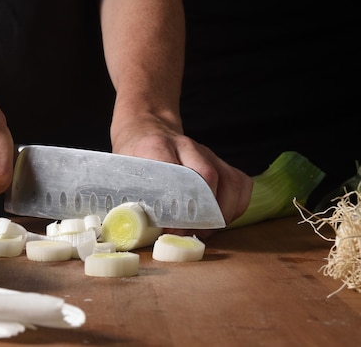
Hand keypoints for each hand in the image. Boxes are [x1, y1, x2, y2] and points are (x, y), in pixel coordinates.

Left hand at [111, 118, 252, 237]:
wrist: (145, 128)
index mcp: (155, 147)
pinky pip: (240, 182)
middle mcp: (185, 146)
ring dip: (223, 212)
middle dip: (203, 213)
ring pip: (229, 181)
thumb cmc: (132, 156)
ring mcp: (206, 152)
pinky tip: (221, 219)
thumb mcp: (121, 173)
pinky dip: (236, 205)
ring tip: (206, 230)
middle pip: (208, 178)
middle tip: (190, 233)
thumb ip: (130, 197)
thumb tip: (137, 230)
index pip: (175, 176)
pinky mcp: (219, 159)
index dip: (178, 207)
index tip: (172, 229)